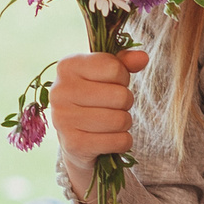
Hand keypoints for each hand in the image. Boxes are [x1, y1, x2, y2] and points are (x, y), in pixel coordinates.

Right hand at [51, 48, 146, 198]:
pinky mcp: (74, 145)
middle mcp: (60, 91)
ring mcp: (64, 119)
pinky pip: (119, 141)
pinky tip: (109, 139)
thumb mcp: (105, 75)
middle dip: (125, 103)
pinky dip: (122, 141)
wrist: (75, 139)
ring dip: (124, 123)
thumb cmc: (93, 99)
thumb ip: (124, 62)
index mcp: (67, 66)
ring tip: (111, 122)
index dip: (122, 78)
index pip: (114, 68)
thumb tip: (142, 57)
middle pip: (120, 96)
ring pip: (120, 120)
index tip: (112, 84)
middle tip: (113, 107)